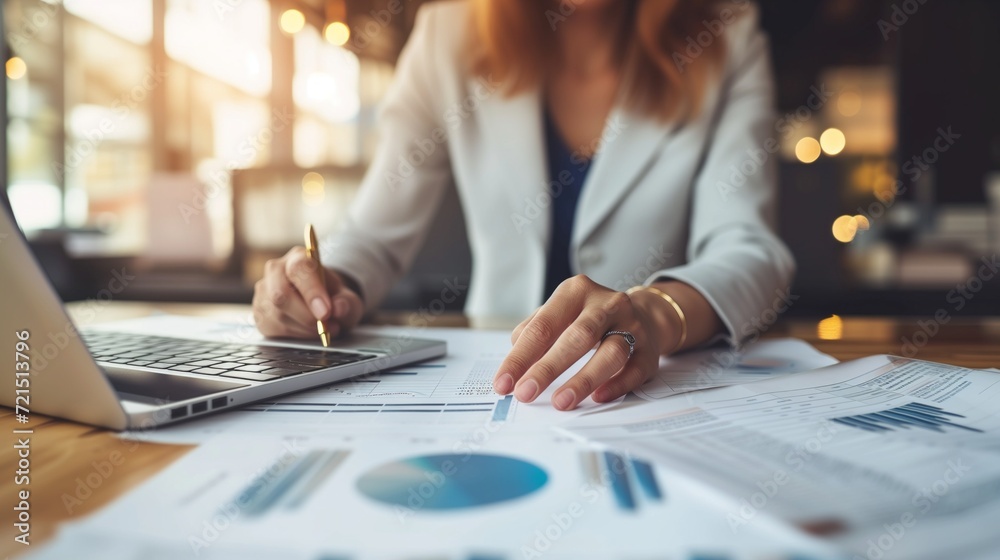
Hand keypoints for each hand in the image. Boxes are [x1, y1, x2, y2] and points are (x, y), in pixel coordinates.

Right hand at [253, 246, 363, 339]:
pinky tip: (308, 331)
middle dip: (306, 316)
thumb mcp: (347, 297)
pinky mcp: (259, 313)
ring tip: (323, 329)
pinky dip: (296, 335)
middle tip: (326, 326)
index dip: (312, 292)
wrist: (320, 302)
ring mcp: (263, 292)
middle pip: (281, 294)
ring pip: (278, 315)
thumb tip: (339, 309)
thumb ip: (346, 302)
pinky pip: (274, 329)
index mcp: (299, 257)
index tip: (326, 312)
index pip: (299, 269)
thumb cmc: (331, 296)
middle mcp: (276, 270)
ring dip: (305, 328)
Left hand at [493, 275, 672, 409]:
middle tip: (525, 393)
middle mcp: (606, 304)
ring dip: (583, 379)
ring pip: (611, 352)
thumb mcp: (559, 314)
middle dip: (547, 368)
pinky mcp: (649, 351)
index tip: (504, 382)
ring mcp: (632, 326)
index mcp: (575, 292)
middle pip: (577, 337)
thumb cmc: (588, 318)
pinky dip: (616, 385)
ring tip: (561, 401)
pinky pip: (634, 369)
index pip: (543, 326)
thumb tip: (515, 365)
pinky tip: (598, 398)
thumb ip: (534, 334)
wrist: (642, 315)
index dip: (521, 357)